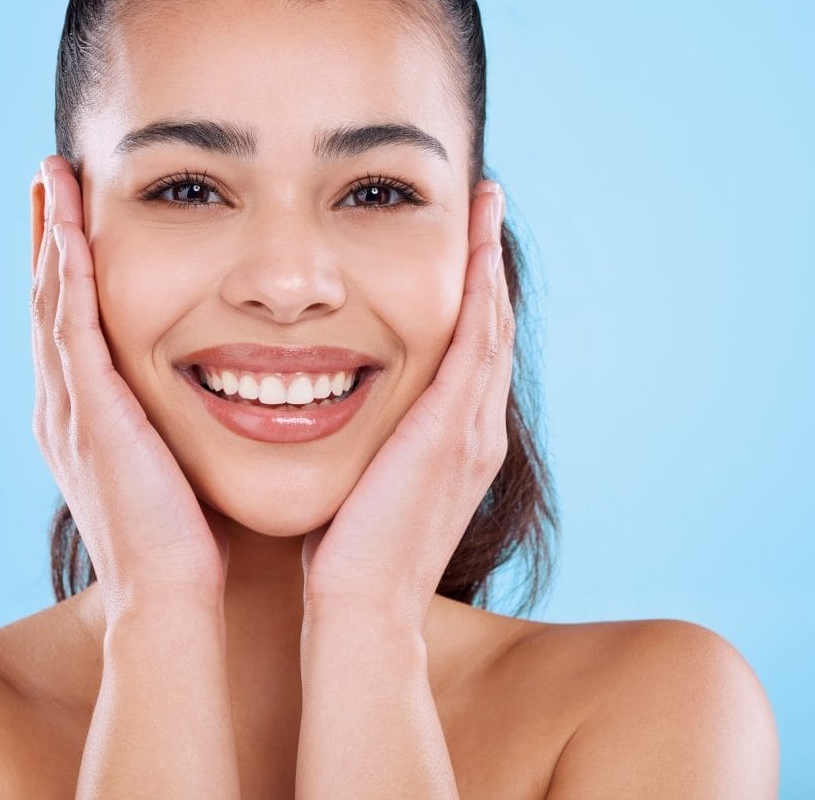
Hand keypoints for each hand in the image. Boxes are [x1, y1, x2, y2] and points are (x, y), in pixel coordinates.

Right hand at [30, 155, 229, 621]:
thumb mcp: (169, 461)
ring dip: (50, 236)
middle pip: (46, 299)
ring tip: (52, 178)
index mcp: (81, 416)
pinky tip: (70, 229)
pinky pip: (72, 328)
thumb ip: (168, 420)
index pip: (67, 322)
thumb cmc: (183, 536)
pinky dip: (66, 276)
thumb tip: (205, 387)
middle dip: (46, 235)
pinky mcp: (90, 413)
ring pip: (50, 302)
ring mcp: (68, 408)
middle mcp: (62, 405)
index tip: (71, 214)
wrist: (168, 593)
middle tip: (49, 177)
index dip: (63, 265)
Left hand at [299, 180, 514, 630]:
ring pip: (491, 325)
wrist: (361, 611)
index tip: (461, 238)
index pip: (470, 348)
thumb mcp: (363, 480)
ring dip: (489, 261)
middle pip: (492, 325)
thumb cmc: (347, 555)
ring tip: (484, 205)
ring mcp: (473, 429)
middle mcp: (476, 428)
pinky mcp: (453, 430)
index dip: (471, 291)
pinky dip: (480, 293)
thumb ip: (364, 440)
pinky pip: (475, 345)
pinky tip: (476, 248)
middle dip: (489, 260)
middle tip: (484, 201)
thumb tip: (322, 407)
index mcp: (455, 440)